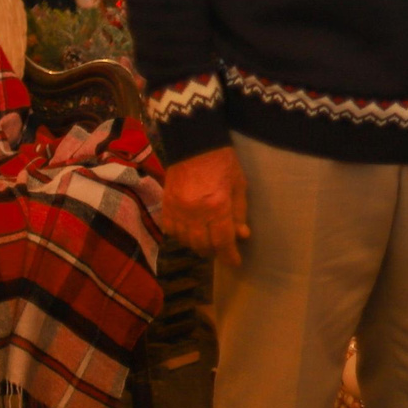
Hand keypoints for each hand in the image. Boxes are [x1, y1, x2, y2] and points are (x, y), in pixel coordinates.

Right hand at [159, 145, 248, 264]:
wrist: (195, 145)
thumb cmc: (223, 164)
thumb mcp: (239, 186)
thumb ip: (239, 213)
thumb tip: (242, 235)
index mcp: (217, 206)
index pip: (223, 241)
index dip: (229, 256)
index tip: (235, 262)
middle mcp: (194, 212)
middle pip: (202, 245)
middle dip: (214, 252)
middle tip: (222, 251)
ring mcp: (177, 209)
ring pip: (185, 240)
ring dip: (197, 245)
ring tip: (207, 242)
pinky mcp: (165, 205)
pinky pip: (171, 230)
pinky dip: (181, 235)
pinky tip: (190, 232)